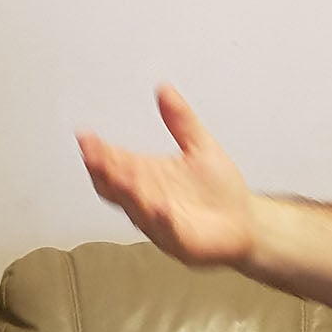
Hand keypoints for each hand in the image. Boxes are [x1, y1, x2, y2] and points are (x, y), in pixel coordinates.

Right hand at [76, 84, 256, 267]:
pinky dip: (161, 219)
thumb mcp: (199, 145)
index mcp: (147, 176)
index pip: (115, 162)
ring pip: (137, 208)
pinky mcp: (181, 241)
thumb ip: (180, 120)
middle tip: (93, 154)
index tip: (86, 136)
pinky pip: (167, 231)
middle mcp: (147, 200)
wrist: (245, 221)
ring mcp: (160, 222)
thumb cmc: (219, 189)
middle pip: (117, 187)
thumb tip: (164, 89)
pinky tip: (159, 207)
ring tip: (120, 174)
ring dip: (128, 192)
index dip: (99, 151)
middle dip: (104, 170)